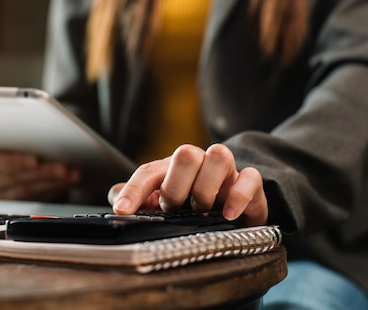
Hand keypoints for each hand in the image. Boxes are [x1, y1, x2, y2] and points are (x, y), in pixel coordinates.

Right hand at [0, 147, 79, 200]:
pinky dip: (56, 188)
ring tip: (70, 174)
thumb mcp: (9, 142)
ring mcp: (1, 197)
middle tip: (63, 168)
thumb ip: (19, 141)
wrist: (10, 164)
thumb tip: (44, 136)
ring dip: (53, 181)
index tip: (35, 161)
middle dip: (43, 172)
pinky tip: (69, 180)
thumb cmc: (10, 147)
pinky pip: (38, 198)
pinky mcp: (16, 205)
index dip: (16, 162)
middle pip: (16, 179)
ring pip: (29, 190)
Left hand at [108, 144, 267, 224]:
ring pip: (219, 155)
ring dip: (206, 187)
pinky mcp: (251, 184)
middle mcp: (199, 163)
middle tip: (174, 209)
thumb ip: (138, 200)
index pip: (149, 172)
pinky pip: (251, 178)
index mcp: (173, 168)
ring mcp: (226, 171)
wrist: (234, 209)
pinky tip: (229, 215)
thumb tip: (116, 200)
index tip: (123, 211)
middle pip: (185, 153)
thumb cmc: (192, 205)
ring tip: (202, 210)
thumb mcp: (163, 205)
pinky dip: (238, 196)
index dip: (134, 190)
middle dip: (176, 186)